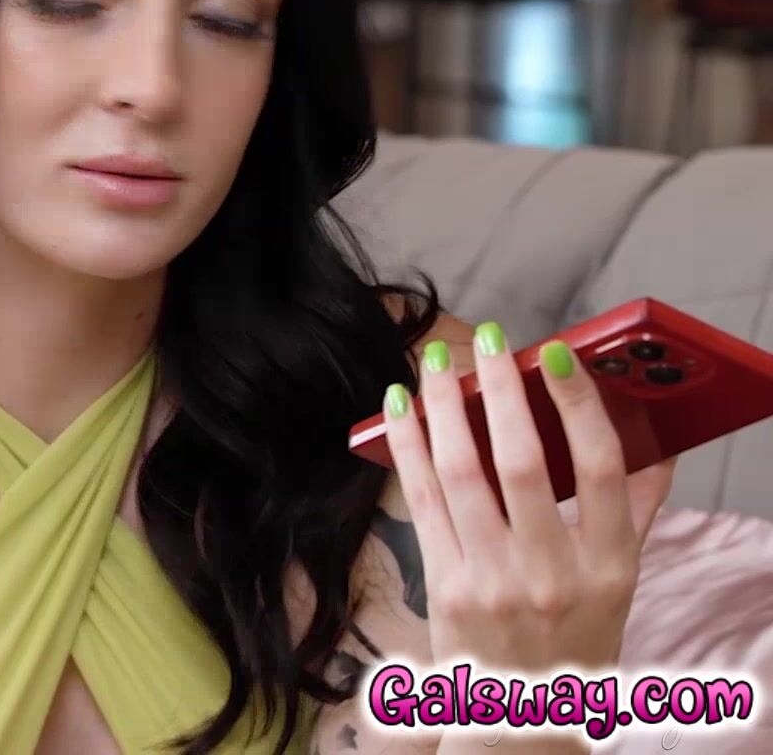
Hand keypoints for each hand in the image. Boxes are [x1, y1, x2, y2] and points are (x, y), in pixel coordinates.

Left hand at [382, 323, 674, 675]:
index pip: (601, 469)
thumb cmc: (575, 640)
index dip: (578, 406)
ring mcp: (493, 581)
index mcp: (610, 566)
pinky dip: (409, 446)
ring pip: (460, 473)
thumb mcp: (621, 584)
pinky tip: (401, 407)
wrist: (522, 722)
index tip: (555, 356)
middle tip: (489, 339)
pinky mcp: (444, 586)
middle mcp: (552, 573)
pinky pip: (422, 500)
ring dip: (444, 407)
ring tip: (437, 362)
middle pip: (522, 462)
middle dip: (501, 392)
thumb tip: (655, 439)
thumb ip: (634, 512)